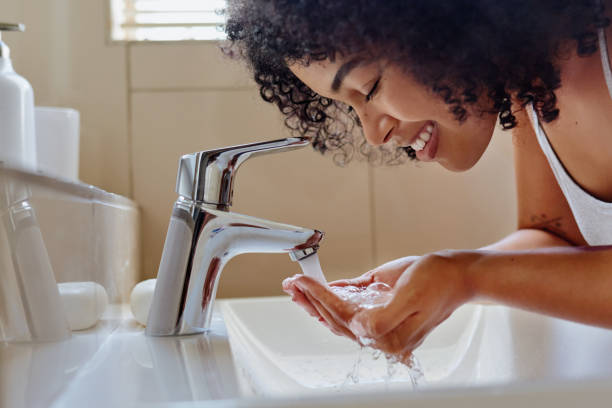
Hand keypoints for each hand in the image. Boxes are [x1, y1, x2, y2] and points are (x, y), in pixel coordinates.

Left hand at [286, 250, 477, 363]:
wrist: (458, 274)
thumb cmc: (439, 282)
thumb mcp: (411, 298)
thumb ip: (382, 318)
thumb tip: (358, 327)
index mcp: (389, 335)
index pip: (344, 317)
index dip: (321, 299)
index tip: (304, 283)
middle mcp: (382, 333)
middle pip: (337, 319)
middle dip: (311, 301)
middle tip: (292, 285)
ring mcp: (381, 321)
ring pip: (340, 315)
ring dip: (316, 301)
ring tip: (297, 288)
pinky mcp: (380, 307)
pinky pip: (351, 306)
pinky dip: (333, 297)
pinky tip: (319, 290)